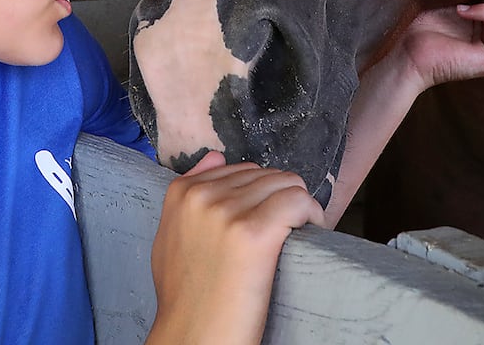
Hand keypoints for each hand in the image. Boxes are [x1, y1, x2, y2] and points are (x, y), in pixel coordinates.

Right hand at [146, 151, 324, 344]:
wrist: (193, 336)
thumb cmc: (186, 298)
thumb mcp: (170, 238)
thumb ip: (187, 196)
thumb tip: (215, 156)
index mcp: (182, 193)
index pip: (241, 169)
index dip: (262, 194)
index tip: (270, 218)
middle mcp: (202, 196)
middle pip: (267, 175)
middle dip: (282, 199)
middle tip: (287, 229)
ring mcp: (227, 213)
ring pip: (287, 184)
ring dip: (301, 207)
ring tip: (299, 234)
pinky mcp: (254, 233)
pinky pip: (299, 201)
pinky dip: (313, 215)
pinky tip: (311, 233)